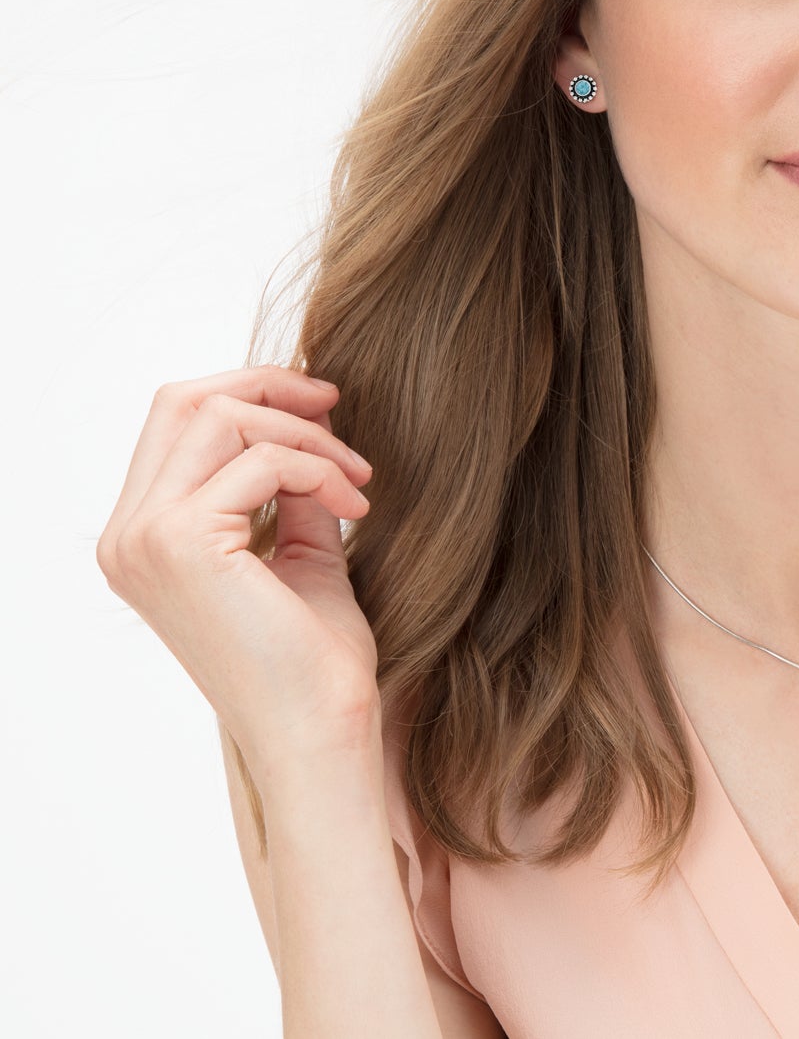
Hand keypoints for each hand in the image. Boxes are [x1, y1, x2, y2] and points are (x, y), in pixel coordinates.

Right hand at [97, 364, 380, 779]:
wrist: (320, 728)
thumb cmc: (313, 655)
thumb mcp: (299, 547)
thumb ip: (289, 483)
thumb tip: (307, 413)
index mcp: (139, 538)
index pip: (174, 421)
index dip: (249, 392)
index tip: (323, 402)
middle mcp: (125, 536)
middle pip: (183, 401)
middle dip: (268, 386)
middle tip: (337, 404)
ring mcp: (144, 539)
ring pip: (220, 417)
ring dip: (305, 434)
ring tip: (357, 480)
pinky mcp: (181, 542)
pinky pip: (261, 459)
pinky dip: (318, 468)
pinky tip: (355, 508)